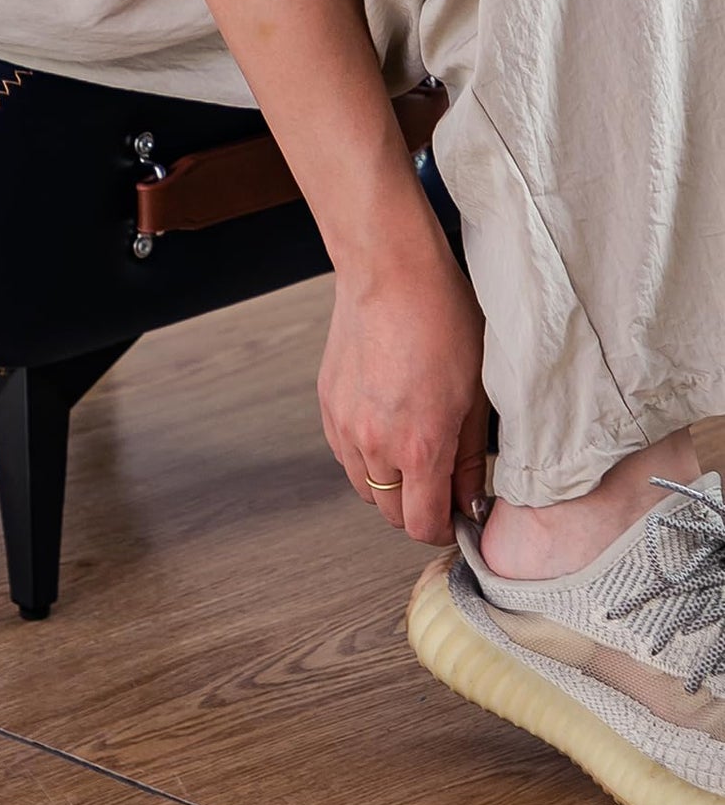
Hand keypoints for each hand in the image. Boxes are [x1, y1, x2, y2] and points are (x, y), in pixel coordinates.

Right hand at [318, 242, 489, 544]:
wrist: (390, 275)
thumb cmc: (442, 321)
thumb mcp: (477, 395)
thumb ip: (471, 458)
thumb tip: (471, 500)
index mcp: (419, 447)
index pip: (420, 525)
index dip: (443, 530)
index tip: (458, 517)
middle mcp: (373, 444)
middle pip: (388, 513)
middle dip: (417, 509)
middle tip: (443, 486)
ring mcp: (343, 425)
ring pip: (364, 486)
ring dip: (389, 484)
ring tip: (414, 452)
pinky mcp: (327, 405)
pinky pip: (345, 453)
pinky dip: (366, 456)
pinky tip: (388, 427)